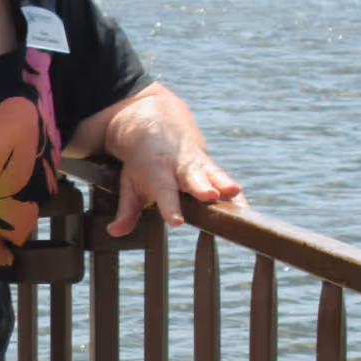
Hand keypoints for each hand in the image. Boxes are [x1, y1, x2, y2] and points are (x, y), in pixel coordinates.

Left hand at [93, 85, 243, 236]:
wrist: (159, 128)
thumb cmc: (143, 165)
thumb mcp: (129, 185)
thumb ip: (126, 210)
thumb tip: (114, 232)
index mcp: (158, 173)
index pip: (164, 192)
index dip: (170, 207)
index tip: (176, 221)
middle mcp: (181, 168)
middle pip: (193, 179)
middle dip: (202, 186)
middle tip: (209, 195)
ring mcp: (200, 166)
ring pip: (214, 175)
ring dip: (225, 184)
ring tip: (235, 193)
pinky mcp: (213, 168)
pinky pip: (226, 181)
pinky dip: (237, 194)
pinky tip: (246, 208)